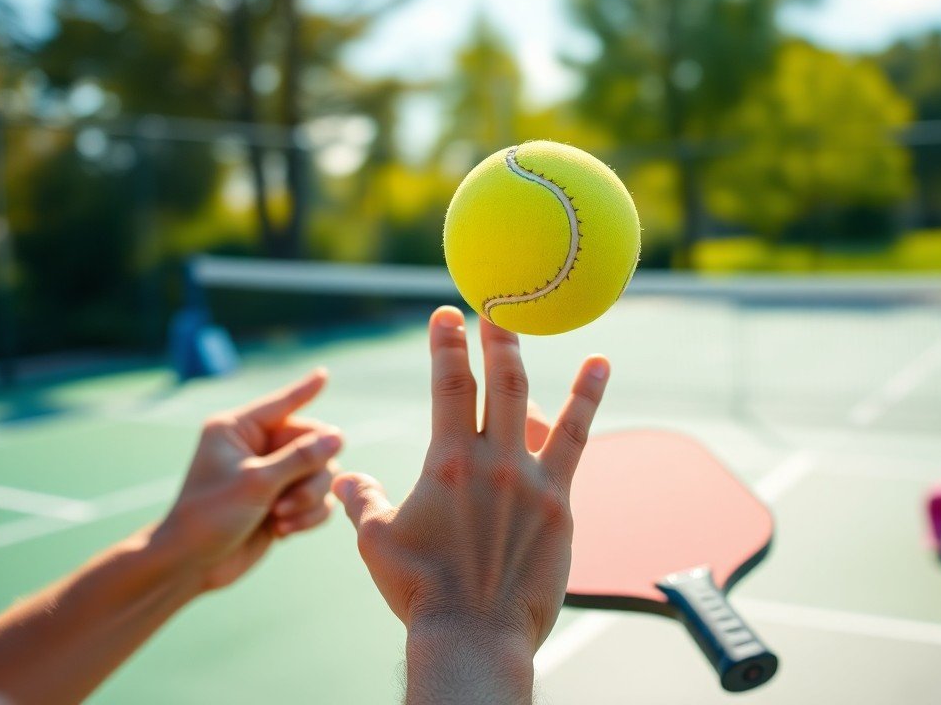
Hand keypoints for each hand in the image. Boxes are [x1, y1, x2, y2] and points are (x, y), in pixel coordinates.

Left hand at [158, 369, 343, 592]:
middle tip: (288, 501)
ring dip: (308, 499)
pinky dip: (308, 516)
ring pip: (320, 474)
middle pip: (313, 445)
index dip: (305, 390)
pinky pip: (318, 499)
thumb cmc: (209, 517)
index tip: (324, 373)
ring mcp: (270, 475)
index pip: (281, 404)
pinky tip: (284, 531)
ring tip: (281, 519)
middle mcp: (256, 447)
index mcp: (238, 429)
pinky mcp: (282, 502)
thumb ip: (301, 457)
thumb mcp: (256, 482)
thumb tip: (338, 435)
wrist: (191, 566)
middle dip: (308, 475)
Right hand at [333, 307, 609, 698]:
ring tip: (561, 333)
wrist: (474, 635)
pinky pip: (577, 441)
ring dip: (555, 369)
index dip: (446, 345)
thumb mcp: (376, 542)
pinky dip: (586, 403)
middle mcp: (493, 461)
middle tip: (494, 306)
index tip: (445, 315)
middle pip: (500, 382)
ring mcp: (533, 480)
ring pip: (544, 405)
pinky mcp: (560, 503)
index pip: (448, 385)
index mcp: (447, 462)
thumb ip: (362, 501)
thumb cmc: (420, 591)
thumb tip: (343, 479)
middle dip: (495, 337)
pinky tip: (598, 372)